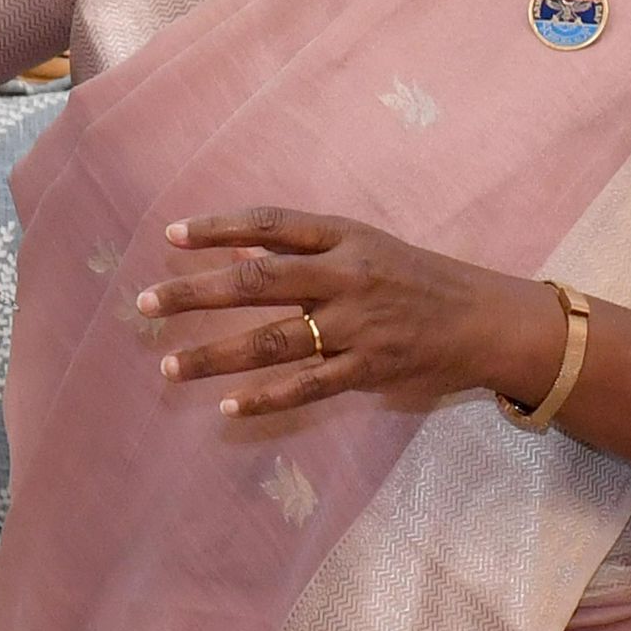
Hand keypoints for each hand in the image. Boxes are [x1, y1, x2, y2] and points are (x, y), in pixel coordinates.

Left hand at [133, 205, 563, 420]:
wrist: (484, 320)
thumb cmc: (413, 276)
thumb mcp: (364, 245)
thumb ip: (305, 248)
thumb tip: (234, 252)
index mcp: (343, 238)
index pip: (271, 224)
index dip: (220, 228)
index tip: (171, 235)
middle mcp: (346, 276)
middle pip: (259, 280)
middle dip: (197, 292)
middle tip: (145, 303)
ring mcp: (357, 326)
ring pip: (274, 339)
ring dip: (217, 353)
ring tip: (170, 365)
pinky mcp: (369, 369)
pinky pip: (308, 386)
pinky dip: (266, 397)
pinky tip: (227, 406)